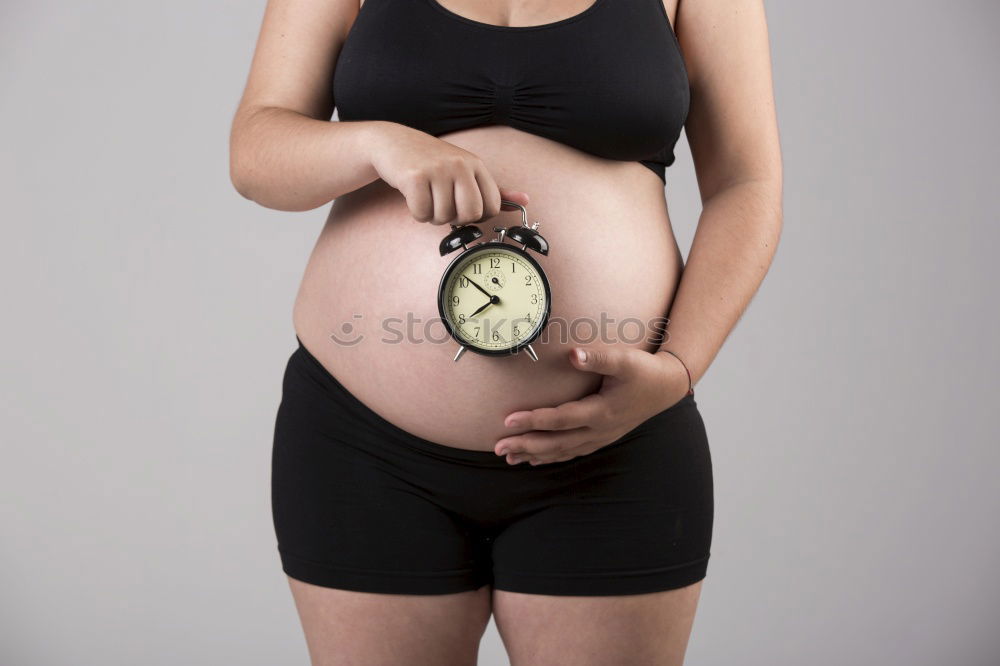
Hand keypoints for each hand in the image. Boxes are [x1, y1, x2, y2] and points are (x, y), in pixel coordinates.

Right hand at [367, 123, 528, 224]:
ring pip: (444, 217)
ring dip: (432, 215)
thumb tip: (525, 201)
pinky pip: (422, 213)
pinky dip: (417, 213)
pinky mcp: (415, 177)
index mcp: (476, 165)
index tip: (462, 206)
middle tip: (443, 204)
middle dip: (455, 218)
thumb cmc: (432, 161)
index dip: (476, 215)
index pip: (492, 208)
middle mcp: (460, 165)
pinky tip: (414, 196)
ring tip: (427, 196)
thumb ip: (495, 189)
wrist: (394, 143)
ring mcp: (437, 169)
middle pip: (471, 215)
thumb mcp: (466, 170)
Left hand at [494, 346, 691, 465]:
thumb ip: (598, 358)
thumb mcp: (625, 360)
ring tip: (509, 458)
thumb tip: (573, 354)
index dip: (533, 420)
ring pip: (562, 451)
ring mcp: (601, 438)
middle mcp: (599, 430)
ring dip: (534, 455)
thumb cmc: (644, 371)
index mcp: (601, 412)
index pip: (560, 419)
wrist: (667, 387)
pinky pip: (572, 452)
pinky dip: (552, 457)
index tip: (508, 420)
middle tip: (498, 447)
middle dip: (525, 445)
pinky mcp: (602, 438)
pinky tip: (535, 460)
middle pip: (556, 442)